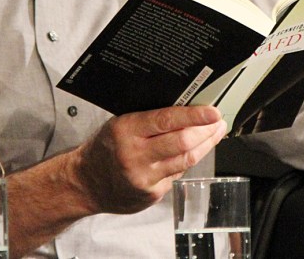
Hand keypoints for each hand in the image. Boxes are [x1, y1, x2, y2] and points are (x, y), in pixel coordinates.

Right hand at [71, 105, 225, 214]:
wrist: (85, 183)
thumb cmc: (106, 147)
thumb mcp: (121, 124)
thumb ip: (150, 119)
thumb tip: (188, 109)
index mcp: (126, 130)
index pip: (166, 120)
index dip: (194, 116)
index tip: (213, 111)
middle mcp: (134, 155)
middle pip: (182, 143)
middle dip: (206, 131)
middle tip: (219, 121)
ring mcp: (144, 178)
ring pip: (186, 160)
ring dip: (205, 145)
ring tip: (215, 132)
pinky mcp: (151, 194)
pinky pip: (177, 174)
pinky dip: (188, 161)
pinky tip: (195, 151)